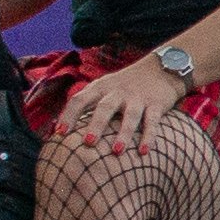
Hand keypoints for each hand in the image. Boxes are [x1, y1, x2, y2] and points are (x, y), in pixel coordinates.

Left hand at [59, 57, 182, 166]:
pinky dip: (148, 137)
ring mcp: (138, 98)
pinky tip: (143, 152)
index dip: (69, 115)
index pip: (80, 100)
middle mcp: (118, 92)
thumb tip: (58, 128)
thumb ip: (86, 103)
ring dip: (123, 134)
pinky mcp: (157, 104)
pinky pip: (152, 122)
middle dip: (96, 124)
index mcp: (101, 87)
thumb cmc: (125, 84)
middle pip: (105, 107)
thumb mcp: (104, 87)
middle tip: (88, 143)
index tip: (59, 133)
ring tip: (117, 151)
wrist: (162, 67)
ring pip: (130, 116)